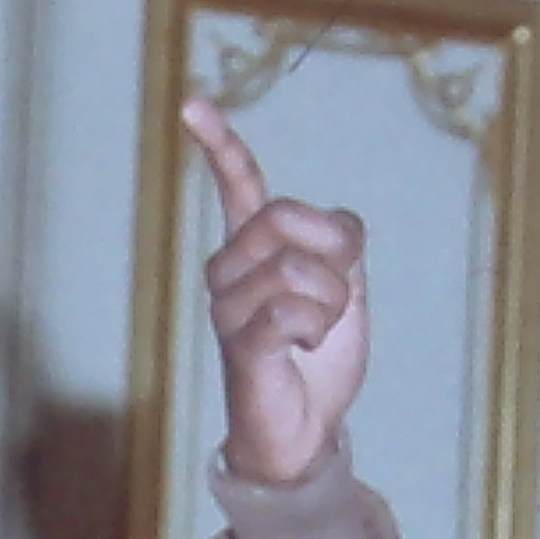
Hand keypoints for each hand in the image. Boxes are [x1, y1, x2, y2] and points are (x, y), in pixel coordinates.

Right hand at [186, 99, 369, 484]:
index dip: (220, 144)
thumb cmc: (317, 361)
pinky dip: (316, 330)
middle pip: (287, 216)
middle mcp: (228, 270)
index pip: (238, 186)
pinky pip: (290, 311)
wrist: (306, 433)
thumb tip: (341, 223)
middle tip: (337, 297)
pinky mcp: (240, 345)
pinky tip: (303, 350)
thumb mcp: (347, 291)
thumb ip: (344, 247)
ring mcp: (228, 307)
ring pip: (299, 268)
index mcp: (254, 250)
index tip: (192, 105)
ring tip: (316, 335)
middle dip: (336, 254)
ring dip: (332, 305)